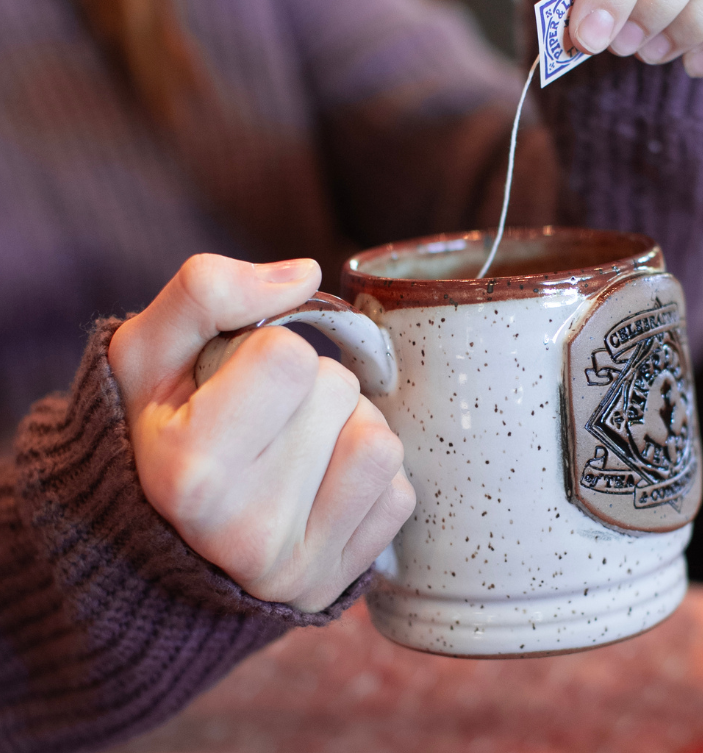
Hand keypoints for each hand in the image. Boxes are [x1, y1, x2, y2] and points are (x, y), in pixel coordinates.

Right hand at [107, 254, 414, 612]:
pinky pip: (399, 493)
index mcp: (189, 470)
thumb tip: (307, 276)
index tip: (233, 384)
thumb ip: (208, 291)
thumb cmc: (158, 429)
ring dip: (347, 430)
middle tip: (261, 423)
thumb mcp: (148, 351)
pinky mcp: (338, 583)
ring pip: (380, 443)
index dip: (266, 351)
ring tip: (293, 452)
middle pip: (339, 392)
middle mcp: (243, 531)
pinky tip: (316, 491)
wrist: (158, 544)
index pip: (290, 357)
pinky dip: (365, 480)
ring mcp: (295, 568)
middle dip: (309, 389)